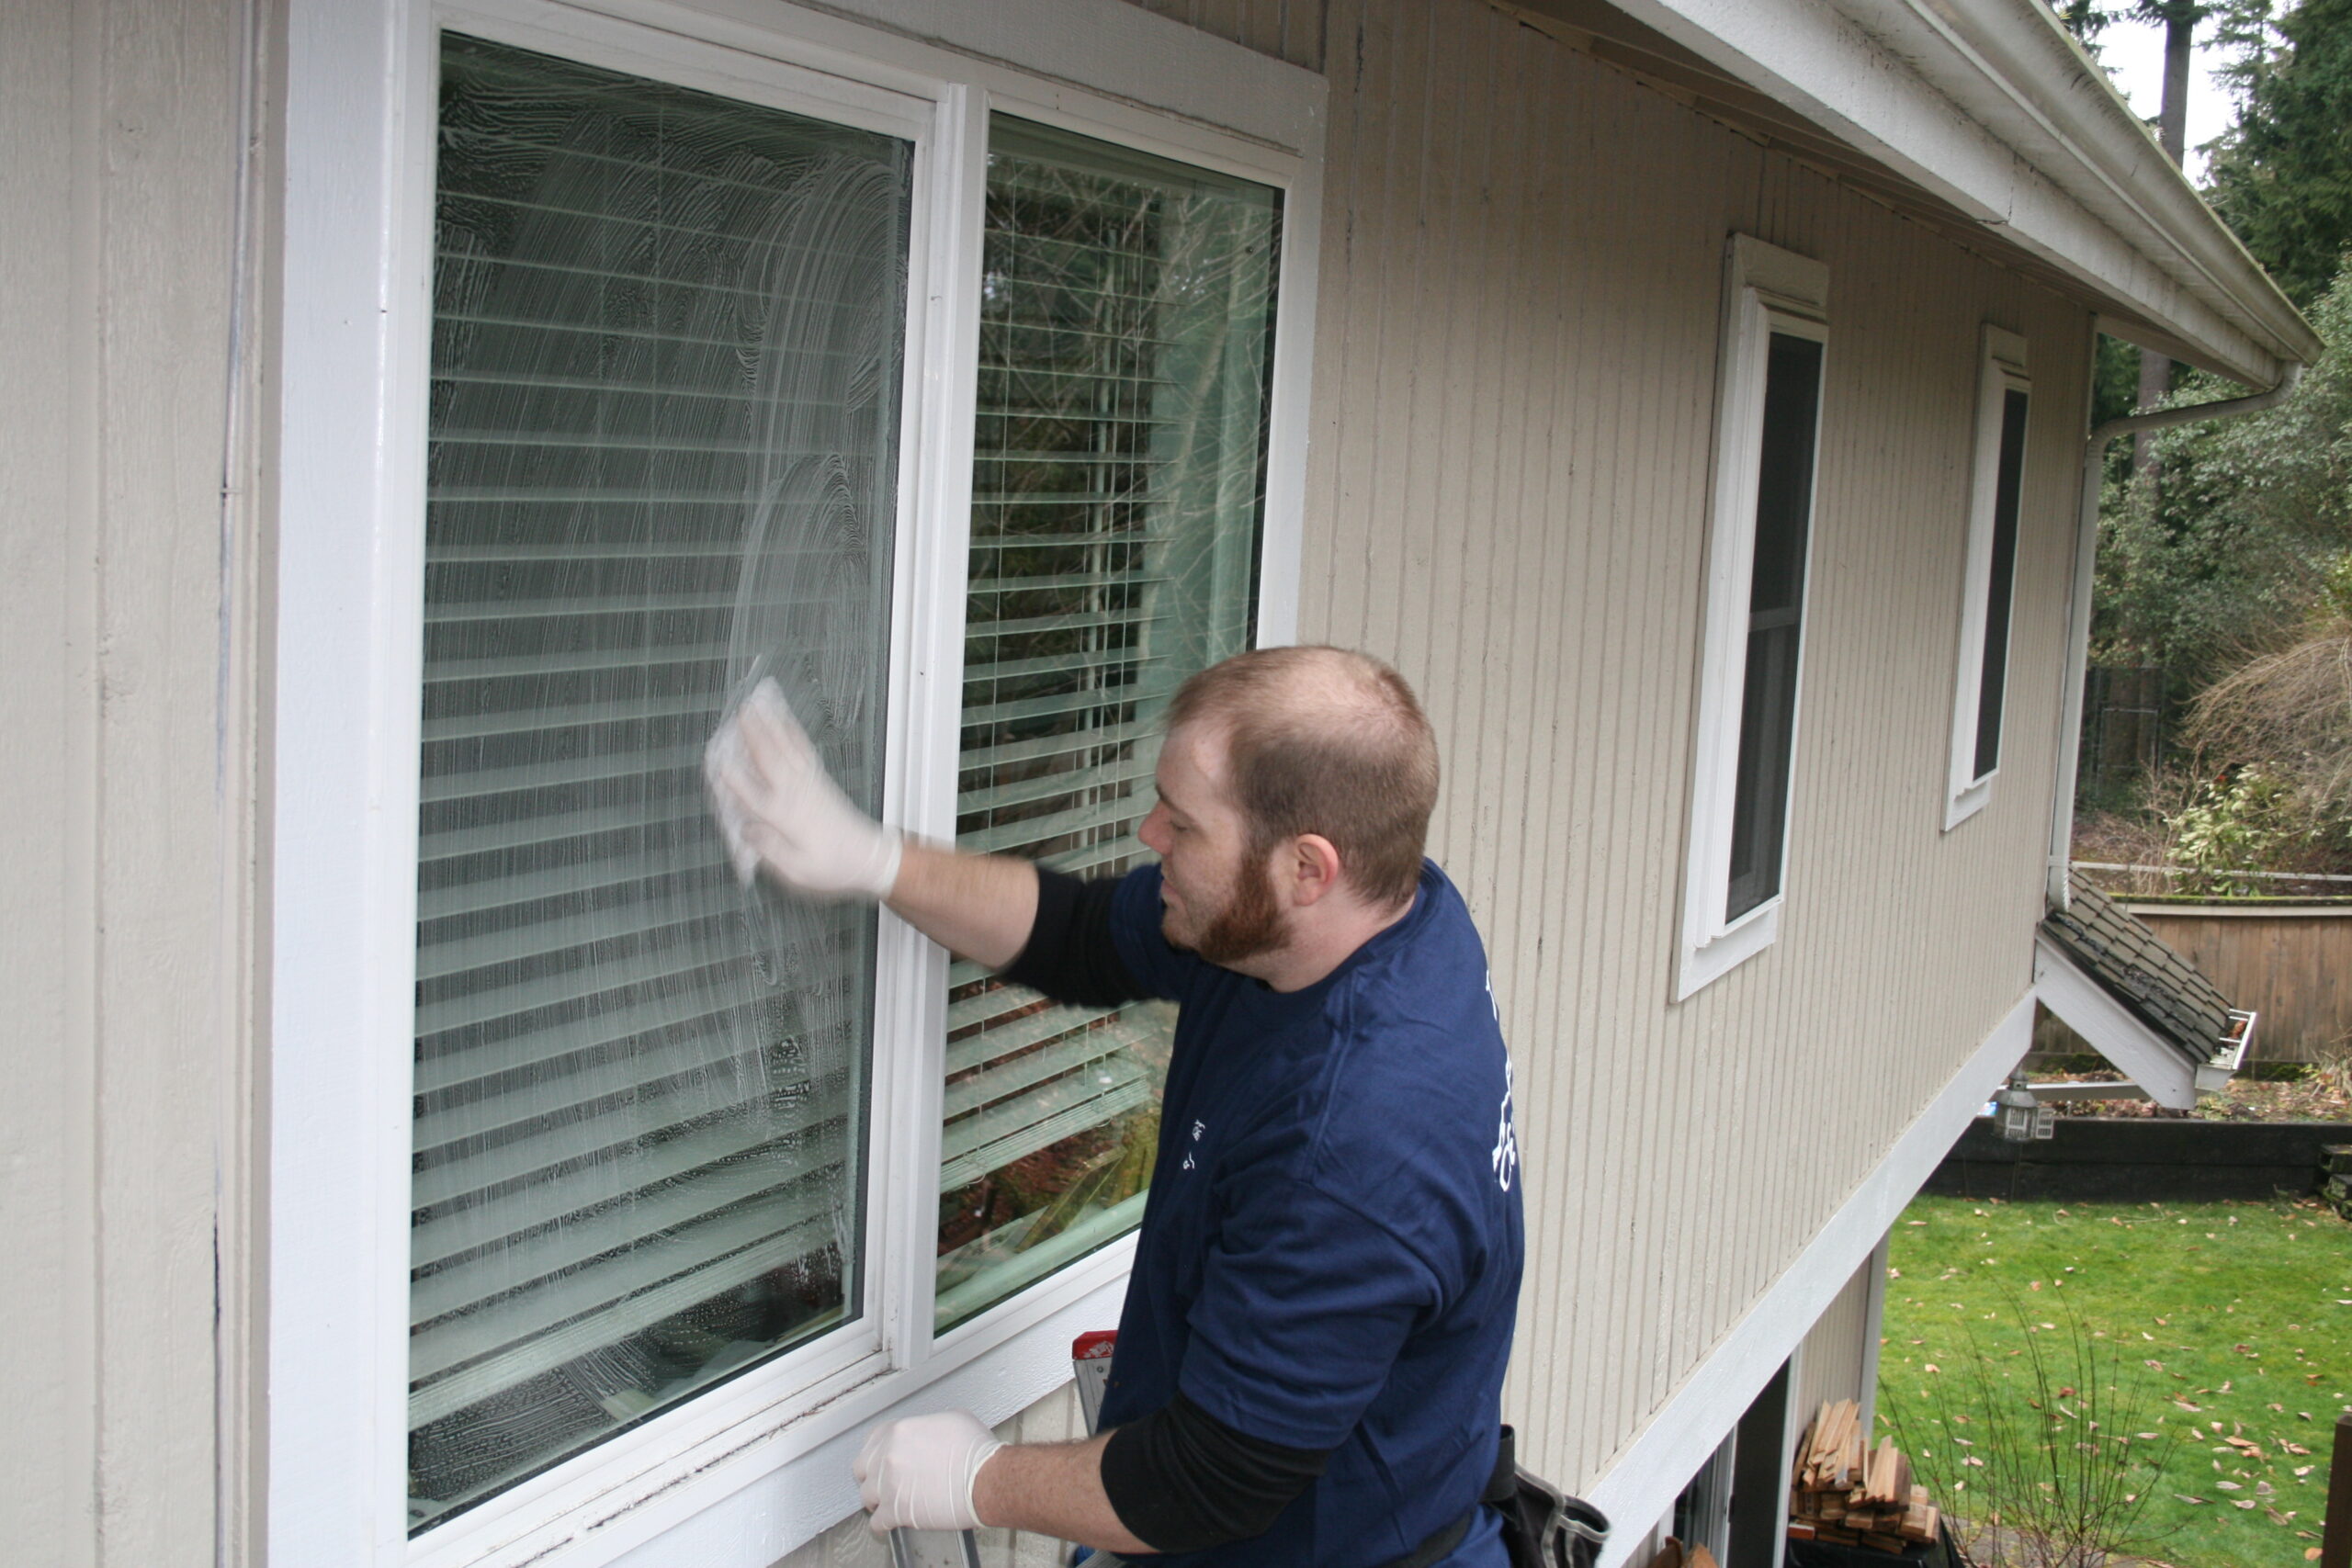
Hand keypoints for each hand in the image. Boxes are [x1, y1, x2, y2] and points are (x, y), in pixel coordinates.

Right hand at [703, 677, 902, 899]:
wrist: (869, 857)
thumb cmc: (833, 866)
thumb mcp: (796, 871)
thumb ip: (769, 848)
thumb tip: (747, 829)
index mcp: (785, 818)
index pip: (750, 794)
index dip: (731, 779)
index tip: (715, 763)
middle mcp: (797, 794)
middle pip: (769, 758)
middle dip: (752, 734)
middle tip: (739, 712)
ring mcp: (810, 783)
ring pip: (787, 748)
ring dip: (771, 725)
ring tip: (759, 705)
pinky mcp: (820, 780)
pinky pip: (803, 749)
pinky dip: (792, 732)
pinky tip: (785, 721)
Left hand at [854, 1410, 1004, 1533]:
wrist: (986, 1479)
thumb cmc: (976, 1453)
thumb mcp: (953, 1420)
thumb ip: (928, 1425)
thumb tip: (928, 1432)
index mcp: (900, 1432)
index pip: (873, 1440)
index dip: (876, 1451)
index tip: (879, 1459)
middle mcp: (889, 1456)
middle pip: (862, 1467)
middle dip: (871, 1475)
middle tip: (880, 1481)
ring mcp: (889, 1484)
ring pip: (866, 1495)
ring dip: (876, 1500)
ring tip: (884, 1503)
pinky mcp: (895, 1511)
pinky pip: (877, 1522)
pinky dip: (881, 1524)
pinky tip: (887, 1524)